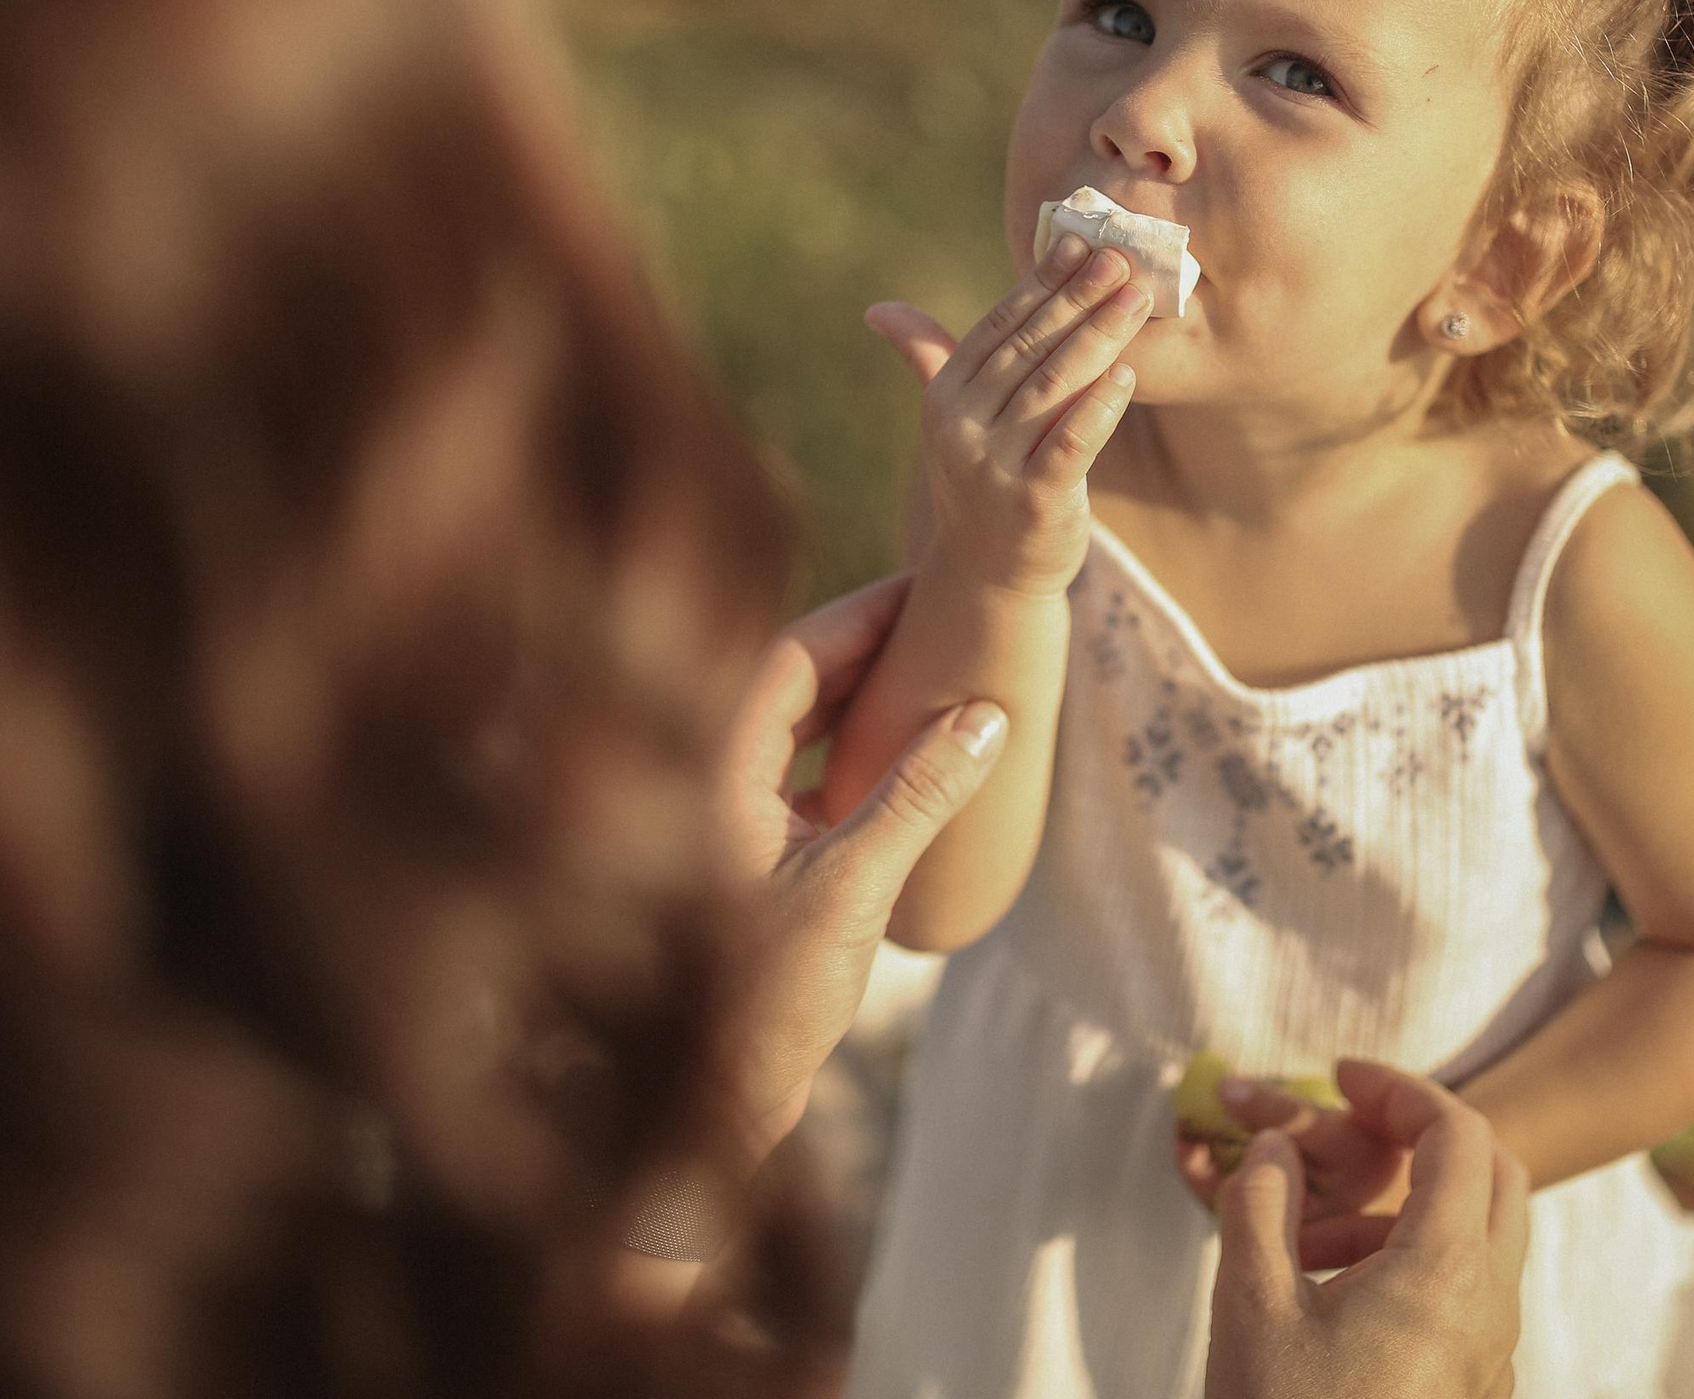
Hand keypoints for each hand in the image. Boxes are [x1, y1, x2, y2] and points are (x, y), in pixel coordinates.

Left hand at [711, 573, 1006, 1146]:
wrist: (717, 1107)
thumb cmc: (765, 1003)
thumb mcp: (853, 887)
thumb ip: (917, 796)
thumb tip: (985, 714)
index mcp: (708, 772)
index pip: (786, 657)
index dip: (858, 615)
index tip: (925, 586)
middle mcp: (707, 784)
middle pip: (789, 684)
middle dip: (867, 647)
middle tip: (943, 617)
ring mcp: (728, 823)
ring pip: (799, 731)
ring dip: (864, 699)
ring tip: (937, 670)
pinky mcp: (754, 863)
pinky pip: (809, 777)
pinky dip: (859, 753)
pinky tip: (912, 753)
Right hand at [865, 233, 1149, 596]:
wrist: (990, 574)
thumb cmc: (983, 479)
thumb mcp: (953, 419)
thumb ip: (928, 356)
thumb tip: (878, 310)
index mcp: (945, 398)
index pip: (997, 327)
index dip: (1040, 284)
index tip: (1080, 244)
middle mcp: (961, 429)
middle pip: (1030, 350)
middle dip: (1079, 299)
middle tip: (1122, 259)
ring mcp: (995, 468)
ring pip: (1055, 388)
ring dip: (1100, 337)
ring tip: (1137, 298)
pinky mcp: (1035, 504)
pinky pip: (1073, 445)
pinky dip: (1100, 408)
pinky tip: (1128, 373)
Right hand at [1204, 1078, 1530, 1398]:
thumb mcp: (1251, 1302)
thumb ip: (1260, 1201)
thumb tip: (1275, 1146)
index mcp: (1445, 1271)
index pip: (1457, 1133)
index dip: (1398, 1089)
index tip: (1341, 1077)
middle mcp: (1490, 1307)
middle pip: (1492, 1175)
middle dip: (1421, 1135)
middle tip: (1351, 1125)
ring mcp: (1492, 1352)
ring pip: (1473, 1240)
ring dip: (1400, 1212)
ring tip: (1306, 1243)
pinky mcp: (1475, 1385)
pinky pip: (1462, 1296)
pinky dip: (1408, 1264)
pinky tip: (1332, 1297)